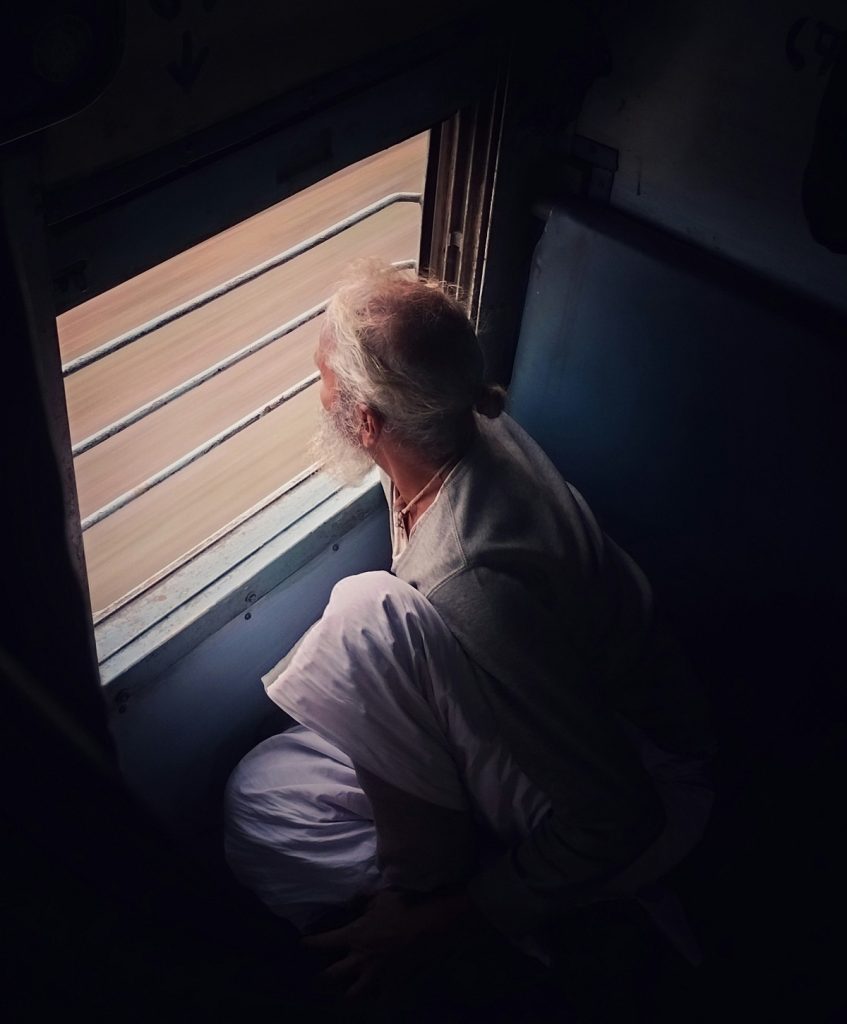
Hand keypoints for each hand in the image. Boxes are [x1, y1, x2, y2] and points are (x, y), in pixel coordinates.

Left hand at [301, 887, 479, 1001]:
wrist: (430, 924)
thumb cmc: (403, 906)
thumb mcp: (379, 896)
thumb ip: (361, 899)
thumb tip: (350, 901)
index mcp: (354, 936)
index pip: (324, 942)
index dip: (311, 943)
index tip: (303, 943)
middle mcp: (360, 959)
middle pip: (333, 976)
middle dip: (323, 977)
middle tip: (319, 977)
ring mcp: (376, 974)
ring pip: (354, 994)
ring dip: (348, 992)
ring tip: (345, 991)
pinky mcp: (392, 982)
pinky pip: (379, 995)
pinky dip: (374, 995)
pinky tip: (374, 993)